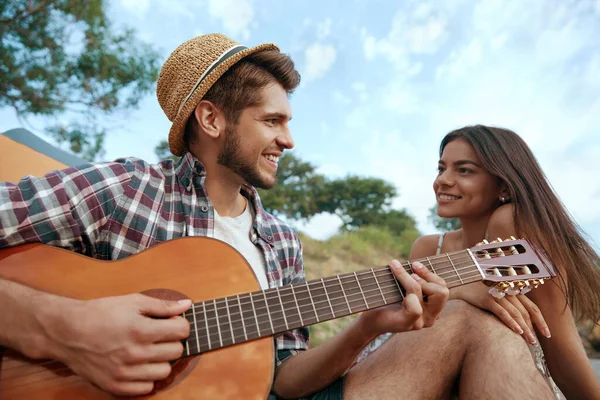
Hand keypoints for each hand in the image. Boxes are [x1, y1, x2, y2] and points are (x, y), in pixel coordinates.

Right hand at [43, 294, 191, 395]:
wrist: (67, 333)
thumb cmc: (100, 313)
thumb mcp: (132, 302)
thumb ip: (162, 306)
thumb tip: (186, 306)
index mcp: (140, 330)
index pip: (181, 332)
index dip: (180, 325)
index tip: (171, 323)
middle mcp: (134, 354)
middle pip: (176, 352)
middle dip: (172, 341)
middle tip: (159, 336)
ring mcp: (125, 373)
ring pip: (165, 372)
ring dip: (161, 360)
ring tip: (149, 350)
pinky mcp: (115, 386)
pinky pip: (147, 388)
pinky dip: (147, 377)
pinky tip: (139, 365)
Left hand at [358, 260, 448, 338]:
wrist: (371, 319)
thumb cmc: (388, 300)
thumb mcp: (404, 287)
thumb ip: (415, 278)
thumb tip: (416, 264)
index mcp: (434, 307)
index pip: (443, 287)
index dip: (429, 273)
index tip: (414, 264)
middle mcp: (432, 316)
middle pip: (442, 291)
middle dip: (425, 277)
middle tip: (410, 273)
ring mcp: (422, 322)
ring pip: (423, 293)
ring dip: (408, 279)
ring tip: (397, 273)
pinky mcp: (409, 324)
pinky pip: (415, 308)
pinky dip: (406, 295)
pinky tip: (398, 295)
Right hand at [451, 282, 550, 343]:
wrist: (459, 287)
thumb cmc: (478, 295)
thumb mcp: (497, 298)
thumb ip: (508, 306)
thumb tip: (520, 323)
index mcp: (513, 291)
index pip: (532, 307)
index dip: (541, 321)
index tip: (546, 333)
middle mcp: (508, 292)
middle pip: (527, 311)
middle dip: (535, 328)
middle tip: (538, 342)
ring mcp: (498, 295)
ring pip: (517, 313)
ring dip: (525, 329)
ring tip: (530, 341)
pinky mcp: (487, 299)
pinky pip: (503, 313)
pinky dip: (512, 323)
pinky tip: (518, 332)